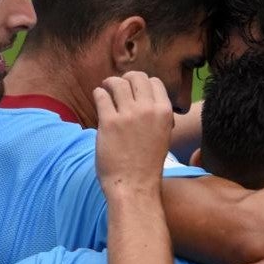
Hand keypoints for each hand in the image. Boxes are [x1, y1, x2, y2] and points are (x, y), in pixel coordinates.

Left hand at [94, 72, 173, 193]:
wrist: (134, 186)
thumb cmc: (147, 165)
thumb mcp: (163, 136)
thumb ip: (158, 117)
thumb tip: (148, 101)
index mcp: (164, 112)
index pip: (154, 82)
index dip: (142, 83)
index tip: (134, 89)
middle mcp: (148, 110)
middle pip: (136, 77)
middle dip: (125, 79)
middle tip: (117, 86)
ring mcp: (128, 115)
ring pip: (117, 83)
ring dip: (109, 83)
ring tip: (105, 89)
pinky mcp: (109, 122)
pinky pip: (101, 96)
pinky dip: (99, 94)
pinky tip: (99, 99)